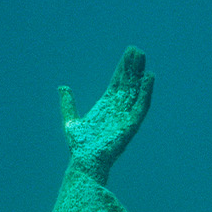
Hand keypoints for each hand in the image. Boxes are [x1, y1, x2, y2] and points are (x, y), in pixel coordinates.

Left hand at [59, 47, 153, 184]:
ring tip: (142, 58)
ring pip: (136, 92)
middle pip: (128, 85)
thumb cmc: (79, 146)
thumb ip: (68, 104)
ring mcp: (126, 117)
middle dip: (132, 68)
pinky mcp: (132, 125)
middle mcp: (118, 111)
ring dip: (140, 75)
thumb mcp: (71, 120)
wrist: (85, 161)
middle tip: (137, 51)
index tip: (128, 53)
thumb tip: (63, 87)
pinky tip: (148, 78)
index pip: (117, 83)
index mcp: (106, 107)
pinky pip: (141, 106)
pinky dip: (146, 92)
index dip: (122, 69)